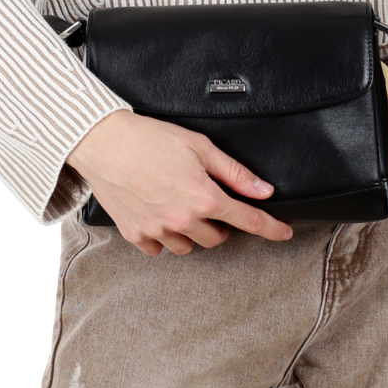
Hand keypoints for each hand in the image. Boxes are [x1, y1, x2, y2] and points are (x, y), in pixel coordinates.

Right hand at [65, 109, 294, 255]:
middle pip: (217, 238)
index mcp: (203, 197)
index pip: (247, 220)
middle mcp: (182, 219)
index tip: (284, 233)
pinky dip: (165, 238)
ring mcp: (157, 230)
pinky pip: (160, 249)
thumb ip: (234, 172)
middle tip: (207, 200)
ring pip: (189, 247)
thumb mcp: (200, 146)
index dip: (270, 228)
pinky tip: (160, 216)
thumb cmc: (150, 138)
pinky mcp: (135, 234)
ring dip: (193, 232)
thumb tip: (263, 190)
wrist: (102, 142)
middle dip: (220, 223)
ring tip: (180, 206)